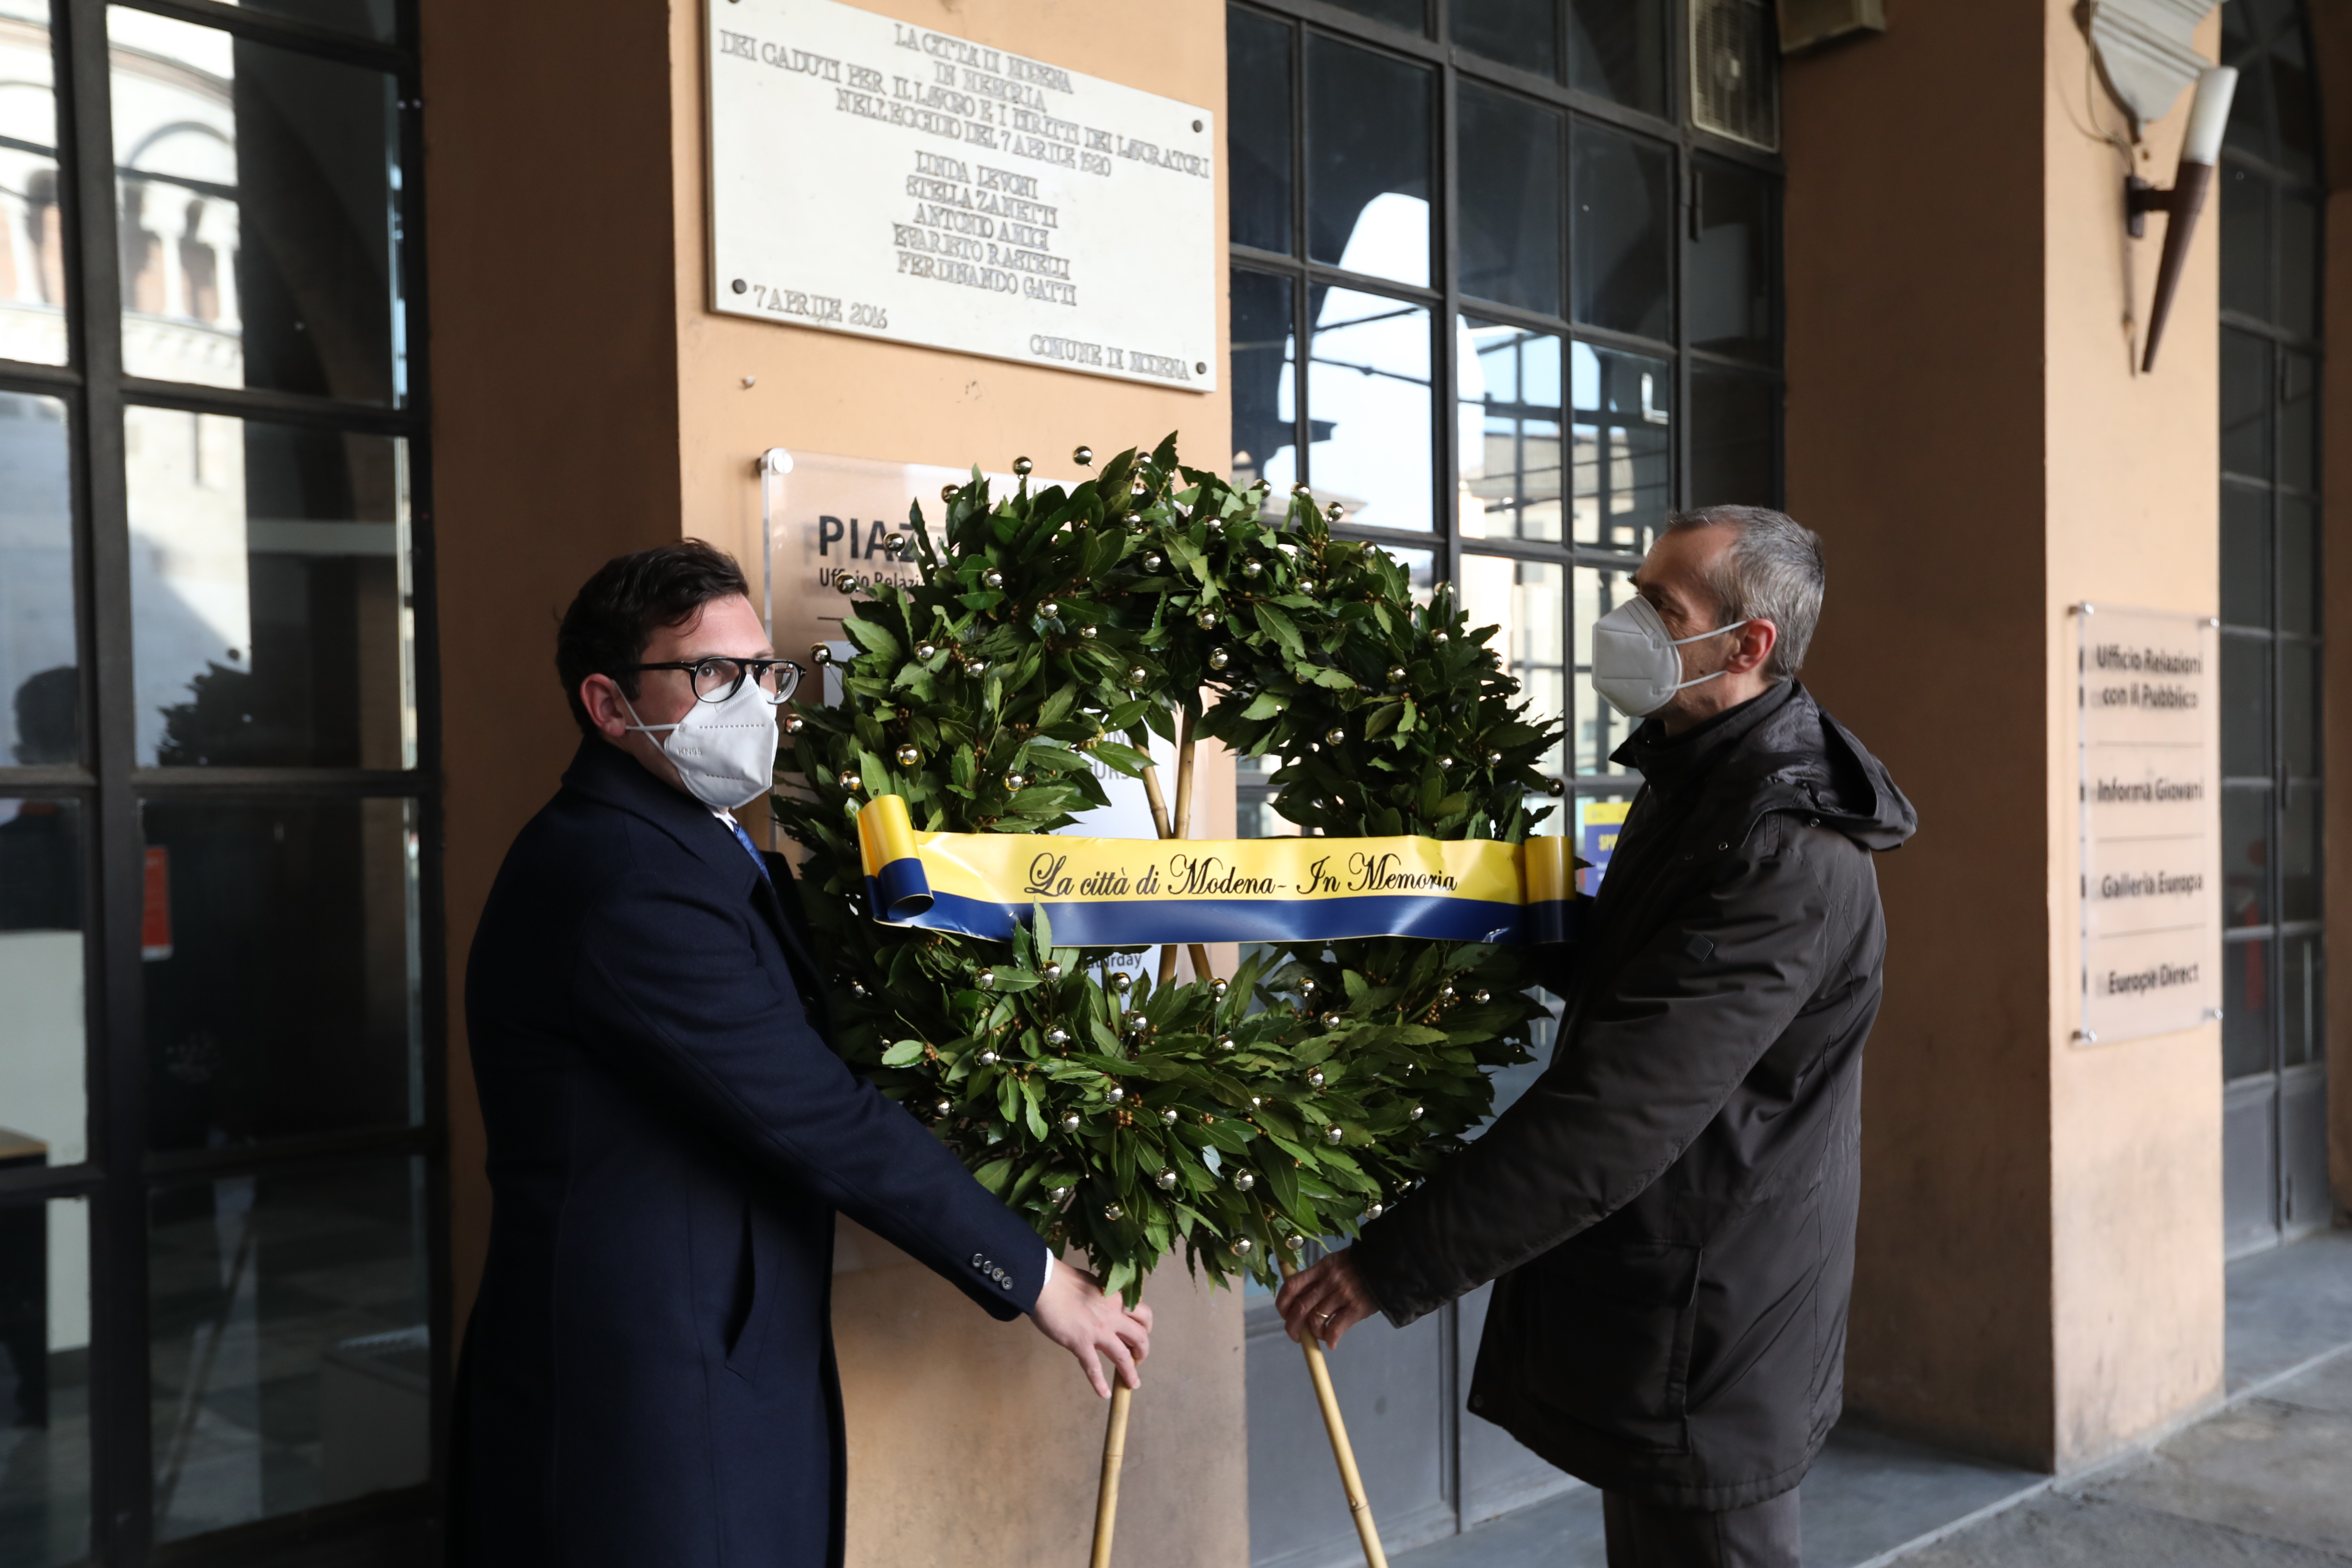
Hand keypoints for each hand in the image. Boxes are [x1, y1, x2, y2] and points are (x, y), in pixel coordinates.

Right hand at [1030, 1261, 1153, 1397]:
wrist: (1044, 1281)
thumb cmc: (1063, 1279)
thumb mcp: (1093, 1283)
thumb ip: (1103, 1296)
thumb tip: (1105, 1303)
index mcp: (1116, 1298)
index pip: (1143, 1315)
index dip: (1146, 1329)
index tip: (1141, 1336)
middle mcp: (1113, 1315)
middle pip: (1140, 1337)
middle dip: (1143, 1352)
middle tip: (1138, 1360)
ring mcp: (1098, 1330)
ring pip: (1123, 1356)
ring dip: (1130, 1372)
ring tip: (1132, 1384)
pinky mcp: (1080, 1342)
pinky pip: (1094, 1368)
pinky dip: (1100, 1384)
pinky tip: (1104, 1393)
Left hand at [1277, 1249, 1378, 1348]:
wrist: (1390, 1264)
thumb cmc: (1360, 1265)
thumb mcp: (1336, 1264)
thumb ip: (1320, 1278)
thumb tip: (1303, 1300)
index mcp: (1321, 1267)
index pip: (1292, 1285)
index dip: (1283, 1303)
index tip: (1284, 1314)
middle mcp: (1328, 1280)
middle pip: (1300, 1307)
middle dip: (1293, 1326)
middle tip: (1296, 1336)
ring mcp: (1342, 1294)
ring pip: (1316, 1319)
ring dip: (1313, 1333)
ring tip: (1318, 1336)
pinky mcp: (1356, 1308)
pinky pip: (1336, 1328)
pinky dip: (1330, 1339)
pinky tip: (1331, 1343)